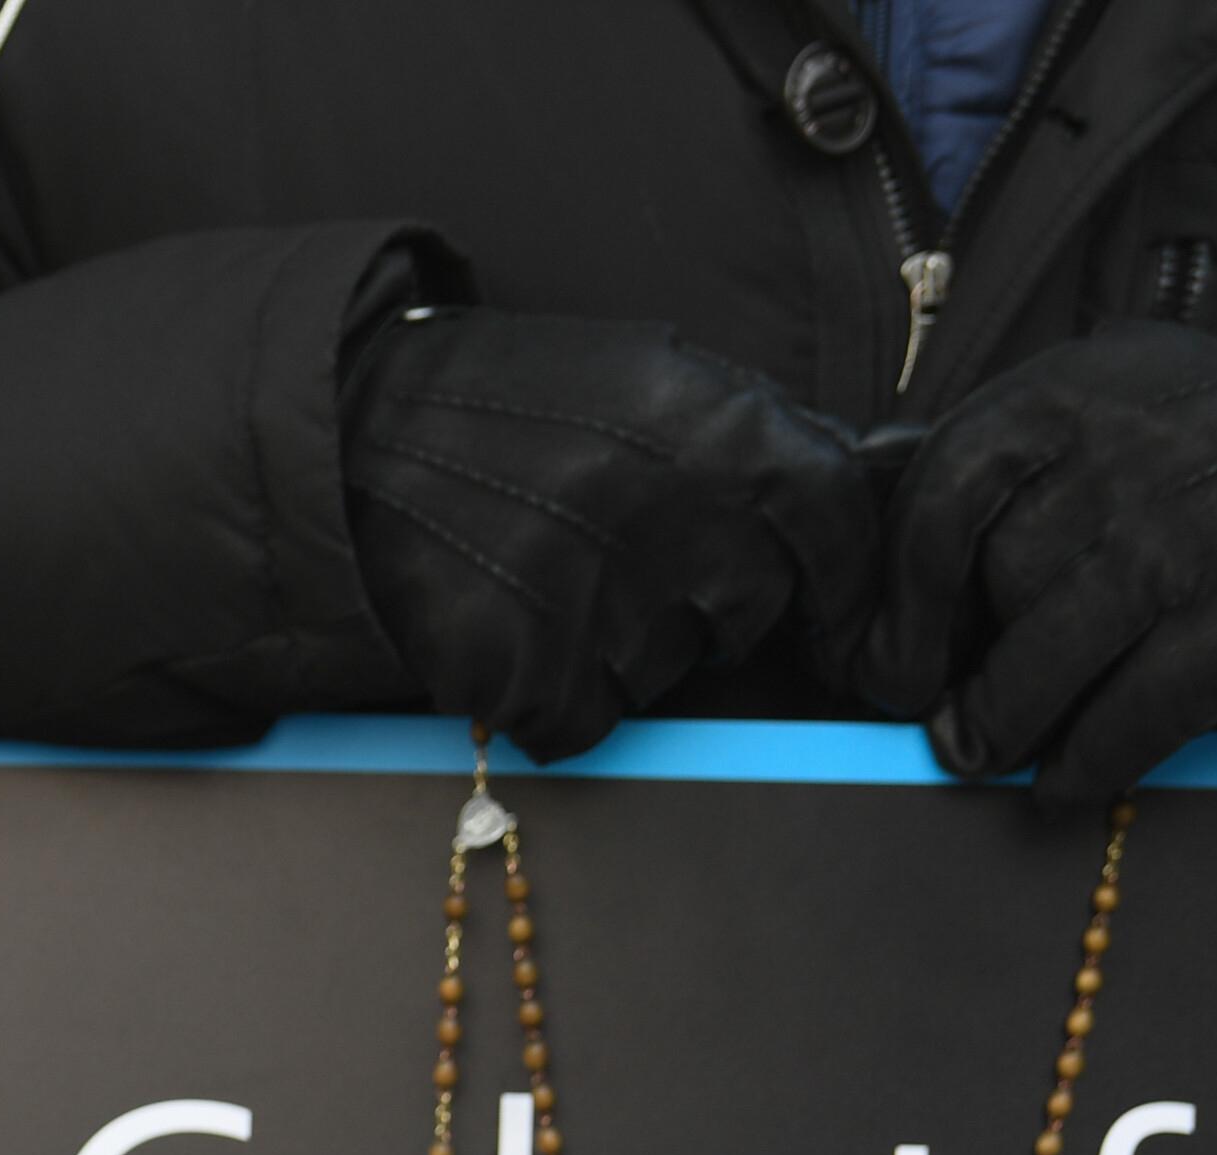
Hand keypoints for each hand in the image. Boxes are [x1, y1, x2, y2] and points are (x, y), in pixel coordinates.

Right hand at [339, 307, 881, 759]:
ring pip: (662, 674)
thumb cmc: (503, 404)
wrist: (346, 436)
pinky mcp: (524, 667)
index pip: (833, 516)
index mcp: (710, 420)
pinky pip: (578, 720)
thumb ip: (749, 428)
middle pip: (749, 609)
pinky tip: (508, 629)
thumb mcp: (640, 372)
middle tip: (624, 563)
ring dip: (617, 648)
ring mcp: (595, 595)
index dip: (838, 572)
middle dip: (706, 604)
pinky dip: (548, 695)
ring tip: (545, 580)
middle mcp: (667, 507)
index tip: (824, 603)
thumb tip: (870, 470)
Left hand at [851, 323, 1216, 807]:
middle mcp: (1135, 448)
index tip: (885, 663)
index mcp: (1078, 386)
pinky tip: (1068, 780)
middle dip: (967, 663)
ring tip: (991, 749)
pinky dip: (1092, 759)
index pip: (940, 492)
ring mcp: (1199, 527)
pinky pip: (1138, 710)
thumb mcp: (1118, 405)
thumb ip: (1008, 454)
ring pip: (1049, 654)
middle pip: (995, 584)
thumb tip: (869, 514)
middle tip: (954, 714)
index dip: (897, 597)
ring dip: (1008, 723)